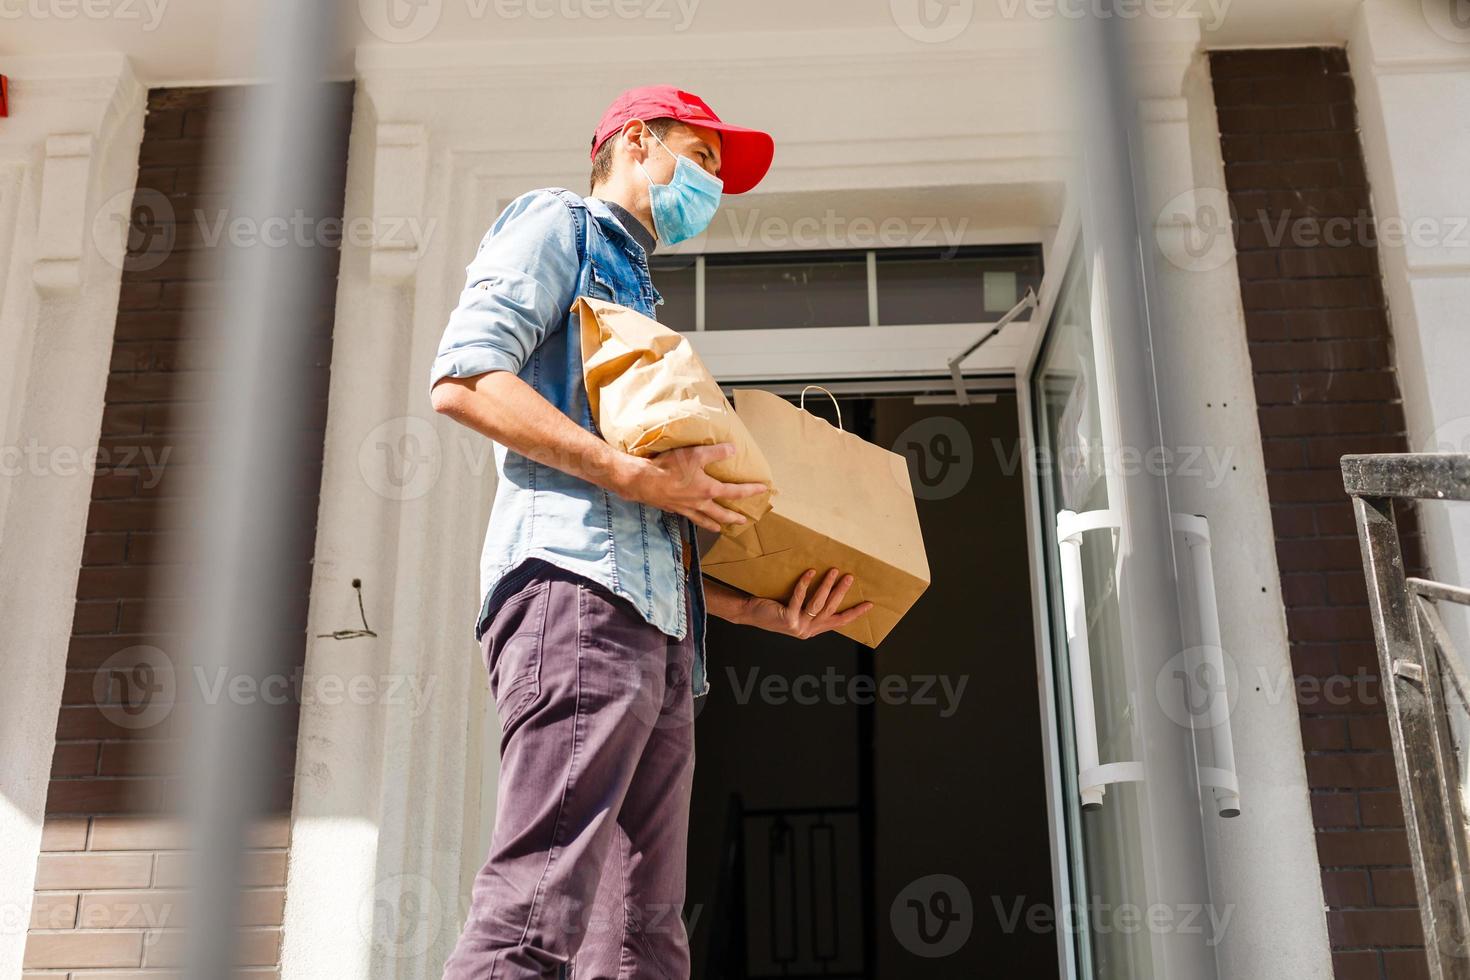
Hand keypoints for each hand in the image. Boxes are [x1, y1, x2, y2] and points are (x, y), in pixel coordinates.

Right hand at [616, 442, 766, 532]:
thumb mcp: (695, 454)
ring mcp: (686, 509)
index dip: (750, 491)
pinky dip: (696, 521)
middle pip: (722, 514)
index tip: (763, 490)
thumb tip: (733, 450)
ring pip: (705, 520)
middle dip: (734, 518)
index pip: (735, 492)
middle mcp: (700, 503)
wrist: (642, 482)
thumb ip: (716, 452)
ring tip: (721, 529)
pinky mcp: (674, 509)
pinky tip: (695, 518)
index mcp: (708, 490)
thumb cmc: (669, 468)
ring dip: (715, 525)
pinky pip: (690, 518)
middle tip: (743, 521)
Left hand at [739, 568, 874, 638]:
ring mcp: (798, 626)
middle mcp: (808, 630)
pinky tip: (810, 572)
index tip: (869, 604)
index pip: (839, 622)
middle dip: (842, 592)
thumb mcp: (797, 612)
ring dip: (827, 585)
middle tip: (850, 577)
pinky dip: (805, 583)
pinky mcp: (787, 618)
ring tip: (834, 571)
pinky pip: (799, 597)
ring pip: (818, 604)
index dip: (855, 613)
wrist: (751, 614)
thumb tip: (831, 587)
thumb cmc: (774, 609)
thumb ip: (812, 609)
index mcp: (813, 630)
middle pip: (831, 609)